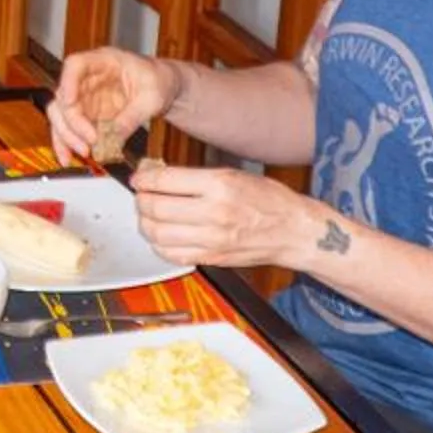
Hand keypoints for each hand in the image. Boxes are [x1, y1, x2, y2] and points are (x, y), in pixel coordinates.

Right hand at [47, 48, 175, 164]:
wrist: (163, 86)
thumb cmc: (159, 80)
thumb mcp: (152, 97)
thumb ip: (132, 116)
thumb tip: (114, 138)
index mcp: (104, 61)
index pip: (75, 65)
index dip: (67, 83)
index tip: (69, 103)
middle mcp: (88, 78)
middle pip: (63, 96)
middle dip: (71, 123)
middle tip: (89, 142)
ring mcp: (85, 97)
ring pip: (60, 115)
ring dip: (66, 136)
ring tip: (82, 153)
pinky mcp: (87, 115)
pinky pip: (69, 129)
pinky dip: (67, 143)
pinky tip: (69, 157)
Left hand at [127, 161, 322, 268]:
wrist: (293, 231)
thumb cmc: (268, 199)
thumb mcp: (234, 174)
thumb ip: (196, 176)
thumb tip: (159, 175)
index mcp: (220, 185)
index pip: (165, 180)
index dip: (144, 178)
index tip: (139, 178)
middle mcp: (214, 212)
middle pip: (156, 208)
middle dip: (140, 200)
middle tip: (141, 196)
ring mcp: (212, 239)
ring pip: (158, 234)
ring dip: (145, 223)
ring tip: (148, 216)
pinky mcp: (212, 258)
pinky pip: (172, 255)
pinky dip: (158, 246)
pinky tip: (162, 236)